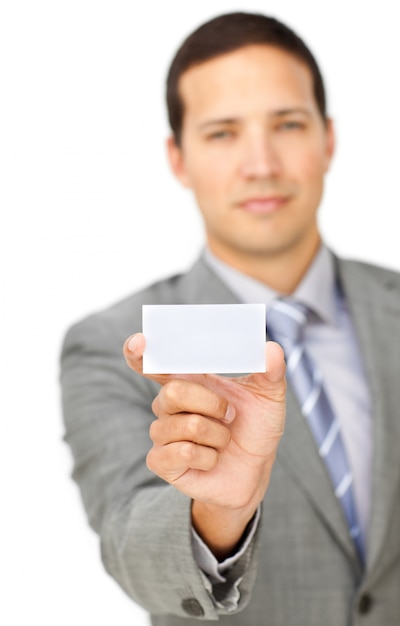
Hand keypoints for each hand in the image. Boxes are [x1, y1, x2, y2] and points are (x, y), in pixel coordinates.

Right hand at [124, 333, 285, 557]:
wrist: (255, 471)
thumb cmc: (254, 428)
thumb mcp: (269, 396)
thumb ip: (270, 370)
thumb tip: (271, 348)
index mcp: (188, 381)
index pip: (153, 363)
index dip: (139, 353)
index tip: (139, 342)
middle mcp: (169, 405)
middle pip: (173, 391)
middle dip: (211, 403)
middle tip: (230, 414)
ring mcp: (163, 433)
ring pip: (184, 425)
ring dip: (217, 434)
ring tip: (224, 440)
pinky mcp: (161, 462)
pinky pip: (181, 452)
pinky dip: (207, 456)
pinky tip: (212, 459)